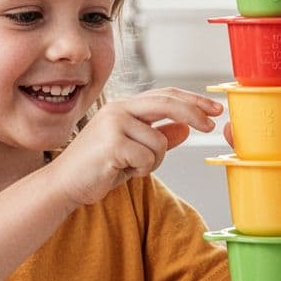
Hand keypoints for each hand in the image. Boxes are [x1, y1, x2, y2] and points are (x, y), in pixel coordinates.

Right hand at [61, 88, 221, 205]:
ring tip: (129, 168)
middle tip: (211, 125)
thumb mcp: (134, 150)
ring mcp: (114, 124)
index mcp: (124, 107)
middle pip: (167, 104)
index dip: (193, 101)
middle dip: (194, 113)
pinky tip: (119, 171)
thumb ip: (158, 136)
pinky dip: (140, 171)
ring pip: (159, 143)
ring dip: (152, 162)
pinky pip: (147, 159)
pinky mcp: (112, 143)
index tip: (215, 109)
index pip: (165, 96)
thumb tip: (186, 128)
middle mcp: (119, 109)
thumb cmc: (98, 168)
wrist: (65, 184)